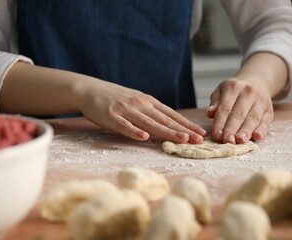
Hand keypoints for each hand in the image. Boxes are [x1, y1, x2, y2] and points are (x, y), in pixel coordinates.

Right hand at [76, 79, 205, 142]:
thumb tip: (169, 125)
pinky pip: (124, 125)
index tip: (200, 133)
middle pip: (164, 120)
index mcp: (148, 101)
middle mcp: (140, 104)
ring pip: (149, 123)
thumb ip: (151, 112)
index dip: (186, 125)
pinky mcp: (111, 116)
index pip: (171, 115)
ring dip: (167, 132)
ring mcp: (126, 110)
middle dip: (183, 130)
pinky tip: (143, 137)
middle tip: (199, 139)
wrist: (90, 90)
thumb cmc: (116, 98)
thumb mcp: (137, 102)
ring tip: (182, 139)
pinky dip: (134, 131)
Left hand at [207, 78, 273, 143]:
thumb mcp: (221, 91)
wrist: (256, 82)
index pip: (225, 108)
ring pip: (252, 118)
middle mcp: (248, 92)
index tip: (216, 135)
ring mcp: (261, 101)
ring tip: (240, 141)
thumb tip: (210, 113)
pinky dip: (262, 130)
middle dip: (232, 129)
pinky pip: (266, 121)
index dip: (220, 123)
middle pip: (238, 114)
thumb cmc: (234, 91)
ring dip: (246, 131)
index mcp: (233, 87)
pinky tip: (257, 137)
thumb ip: (215, 102)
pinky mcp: (269, 110)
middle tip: (227, 140)